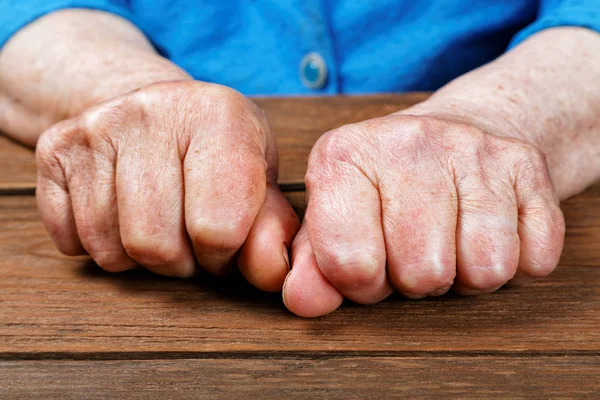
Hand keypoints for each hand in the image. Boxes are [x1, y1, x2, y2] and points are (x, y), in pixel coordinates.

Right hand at [36, 81, 298, 290]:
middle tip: (190, 240)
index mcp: (219, 117)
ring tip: (161, 226)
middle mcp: (153, 112)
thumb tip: (274, 277)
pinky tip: (122, 217)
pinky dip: (100, 246)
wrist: (158, 108)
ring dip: (140, 259)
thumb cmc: (218, 154)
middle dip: (180, 263)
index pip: (216, 230)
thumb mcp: (260, 179)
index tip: (225, 240)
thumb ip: (273, 230)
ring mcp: (96, 127)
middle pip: (155, 246)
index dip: (224, 255)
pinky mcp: (55, 148)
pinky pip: (69, 239)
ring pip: (110, 249)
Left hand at [283, 114, 564, 316]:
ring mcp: (472, 147)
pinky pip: (533, 258)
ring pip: (485, 269)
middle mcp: (407, 142)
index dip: (362, 283)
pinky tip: (487, 230)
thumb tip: (303, 303)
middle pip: (423, 273)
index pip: (350, 263)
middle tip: (413, 248)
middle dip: (417, 279)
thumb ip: (313, 266)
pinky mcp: (524, 163)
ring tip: (449, 240)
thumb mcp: (335, 217)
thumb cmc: (386, 189)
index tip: (369, 262)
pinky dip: (514, 262)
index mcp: (343, 156)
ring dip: (466, 273)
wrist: (457, 130)